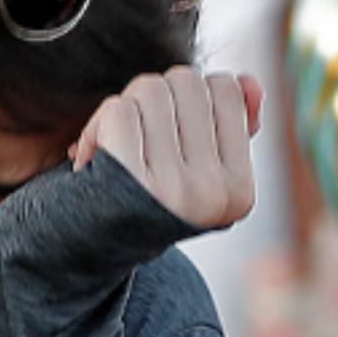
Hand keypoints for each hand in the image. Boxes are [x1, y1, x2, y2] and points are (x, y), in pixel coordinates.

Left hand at [70, 66, 264, 232]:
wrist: (89, 254)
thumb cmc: (147, 205)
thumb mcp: (197, 173)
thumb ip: (231, 127)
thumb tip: (248, 81)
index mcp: (239, 191)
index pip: (227, 90)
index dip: (191, 95)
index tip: (170, 130)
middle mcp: (213, 193)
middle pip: (186, 81)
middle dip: (156, 97)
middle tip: (138, 137)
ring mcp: (174, 190)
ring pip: (149, 90)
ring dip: (124, 109)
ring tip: (116, 147)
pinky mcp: (128, 184)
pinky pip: (118, 111)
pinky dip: (97, 124)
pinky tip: (91, 155)